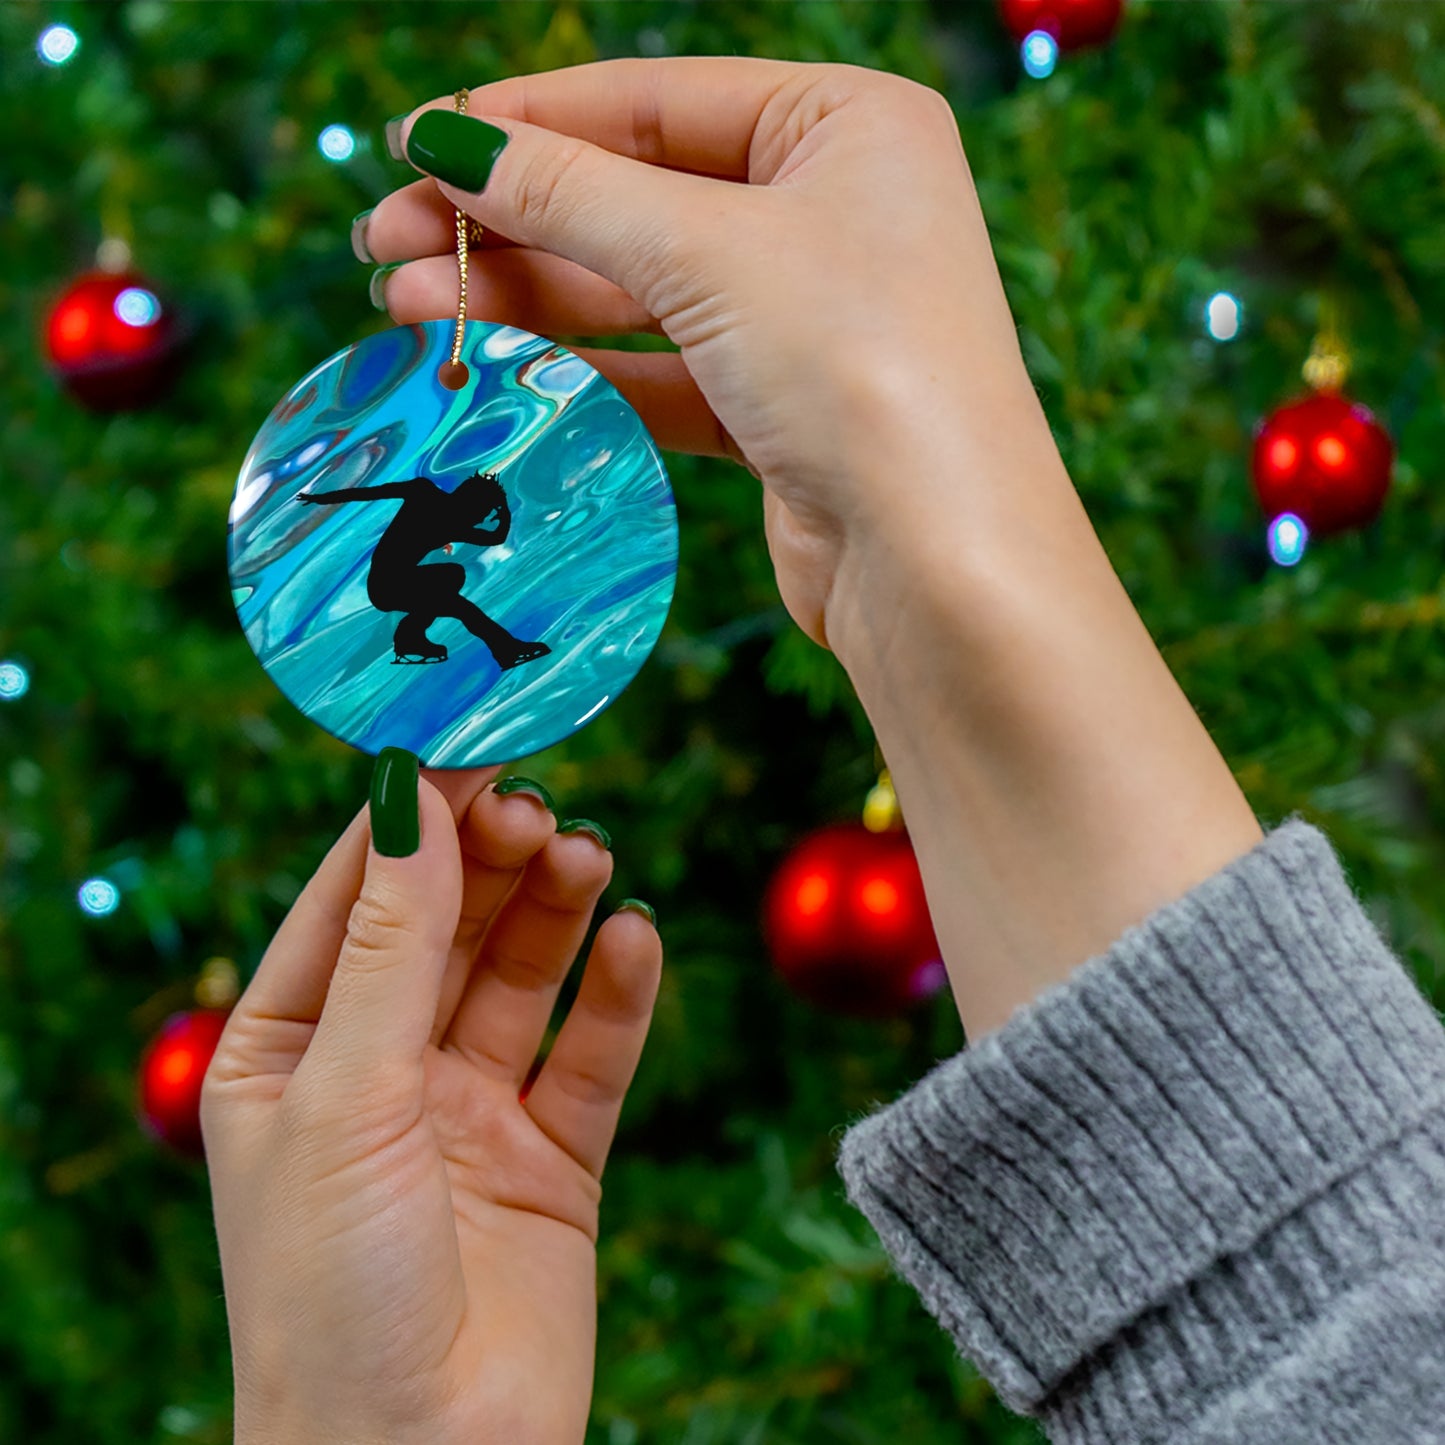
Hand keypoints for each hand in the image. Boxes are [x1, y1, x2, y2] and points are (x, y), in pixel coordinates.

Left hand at [202, 768, 661, 1444]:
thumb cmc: (332, 1293)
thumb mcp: (346, 1096)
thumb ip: (392, 945)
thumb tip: (413, 799)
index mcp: (289, 1050)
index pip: (353, 897)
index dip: (409, 817)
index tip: (467, 739)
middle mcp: (380, 1070)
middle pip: (446, 925)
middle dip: (490, 860)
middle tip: (539, 806)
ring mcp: (469, 1112)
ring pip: (521, 976)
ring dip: (555, 910)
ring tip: (588, 857)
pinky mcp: (552, 1158)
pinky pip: (591, 1054)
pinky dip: (618, 994)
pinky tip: (635, 940)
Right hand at [361, 57, 1054, 656]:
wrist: (938, 563)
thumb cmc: (859, 368)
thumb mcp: (707, 252)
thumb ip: (571, 193)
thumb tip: (447, 141)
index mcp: (847, 125)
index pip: (654, 101)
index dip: (526, 122)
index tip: (413, 143)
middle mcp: (833, 211)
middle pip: (636, 197)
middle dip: (508, 221)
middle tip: (384, 243)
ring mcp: (807, 316)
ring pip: (638, 291)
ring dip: (524, 298)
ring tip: (406, 308)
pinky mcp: (781, 409)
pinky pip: (660, 370)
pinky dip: (579, 369)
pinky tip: (490, 365)